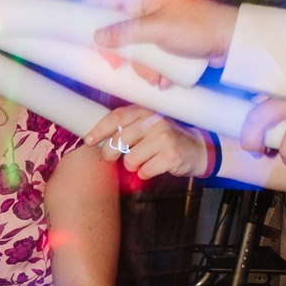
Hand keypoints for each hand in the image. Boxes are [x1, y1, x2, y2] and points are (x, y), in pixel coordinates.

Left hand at [85, 105, 208, 179]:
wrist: (197, 149)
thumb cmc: (166, 140)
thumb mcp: (148, 127)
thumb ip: (128, 129)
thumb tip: (98, 140)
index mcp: (145, 112)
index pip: (116, 117)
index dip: (99, 129)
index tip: (88, 140)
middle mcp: (154, 121)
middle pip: (119, 140)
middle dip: (110, 153)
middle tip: (110, 158)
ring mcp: (164, 137)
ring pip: (131, 158)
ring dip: (132, 165)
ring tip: (143, 161)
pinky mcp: (171, 154)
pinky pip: (145, 171)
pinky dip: (145, 173)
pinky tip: (154, 168)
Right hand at [91, 0, 237, 80]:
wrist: (232, 42)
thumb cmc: (196, 28)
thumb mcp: (158, 30)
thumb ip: (126, 32)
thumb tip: (96, 37)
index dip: (88, 11)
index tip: (76, 31)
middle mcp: (145, 8)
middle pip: (115, 28)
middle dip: (119, 52)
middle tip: (117, 64)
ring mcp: (156, 26)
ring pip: (133, 47)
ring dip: (141, 66)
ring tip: (156, 77)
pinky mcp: (166, 42)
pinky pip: (149, 57)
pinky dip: (154, 70)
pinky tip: (165, 79)